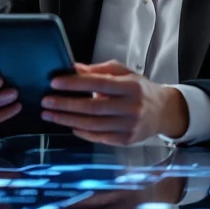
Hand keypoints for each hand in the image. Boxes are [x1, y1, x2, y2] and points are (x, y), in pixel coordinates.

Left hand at [41, 61, 188, 144]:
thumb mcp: (124, 73)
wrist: (163, 111)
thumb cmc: (139, 89)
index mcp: (131, 86)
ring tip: (50, 115)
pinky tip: (69, 125)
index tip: (55, 82)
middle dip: (65, 104)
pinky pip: (98, 137)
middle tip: (46, 101)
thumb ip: (99, 70)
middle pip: (92, 107)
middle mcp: (131, 107)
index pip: (98, 84)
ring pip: (92, 125)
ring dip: (68, 120)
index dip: (75, 83)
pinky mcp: (126, 140)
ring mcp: (129, 126)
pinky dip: (81, 131)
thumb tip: (73, 68)